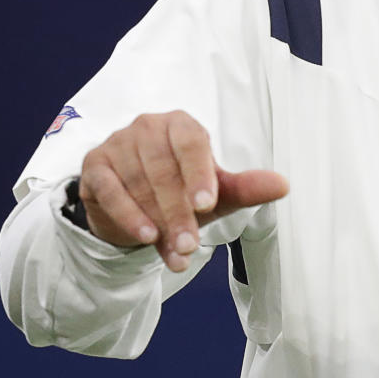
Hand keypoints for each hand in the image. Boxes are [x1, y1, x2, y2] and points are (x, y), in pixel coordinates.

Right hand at [77, 110, 288, 271]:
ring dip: (157, 222)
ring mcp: (118, 143)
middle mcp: (149, 126)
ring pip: (138, 183)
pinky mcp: (94, 164)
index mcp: (182, 125)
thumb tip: (283, 186)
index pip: (191, 142)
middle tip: (190, 246)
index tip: (208, 204)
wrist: (134, 205)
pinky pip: (111, 190)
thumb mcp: (216, 193)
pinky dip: (128, 215)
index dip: (199, 173)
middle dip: (179, 213)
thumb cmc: (183, 191)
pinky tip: (145, 237)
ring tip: (174, 252)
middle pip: (164, 170)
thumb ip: (246, 188)